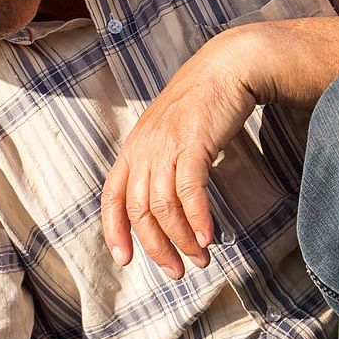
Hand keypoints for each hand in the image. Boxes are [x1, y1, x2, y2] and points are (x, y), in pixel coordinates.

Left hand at [100, 26, 268, 278]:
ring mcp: (166, 146)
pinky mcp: (193, 143)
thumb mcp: (168, 134)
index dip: (115, 232)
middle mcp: (143, 149)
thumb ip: (158, 164)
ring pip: (164, 207)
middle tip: (176, 271)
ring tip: (199, 259)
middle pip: (140, 211)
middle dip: (157, 247)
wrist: (227, 68)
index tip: (124, 260)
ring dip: (182, 240)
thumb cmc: (201, 104)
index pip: (112, 198)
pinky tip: (208, 238)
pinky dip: (198, 220)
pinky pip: (190, 192)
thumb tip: (162, 205)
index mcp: (132, 149)